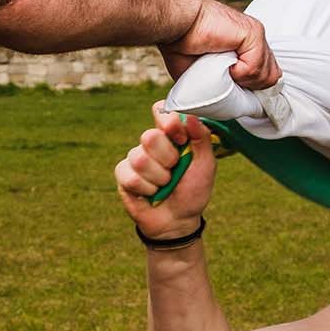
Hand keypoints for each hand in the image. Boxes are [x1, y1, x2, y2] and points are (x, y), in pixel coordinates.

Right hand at [114, 103, 213, 239]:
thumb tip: (192, 116)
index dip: (168, 121)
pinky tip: (151, 193)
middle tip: (175, 169)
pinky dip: (146, 189)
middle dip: (167, 158)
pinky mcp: (123, 175)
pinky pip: (130, 177)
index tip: (181, 138)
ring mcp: (135, 158)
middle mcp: (151, 143)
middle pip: (148, 136)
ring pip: (140, 159)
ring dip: (159, 178)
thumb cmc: (193, 191)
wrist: (179, 221)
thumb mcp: (206, 165)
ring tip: (165, 184)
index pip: (161, 110)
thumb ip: (202, 138)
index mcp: (171, 135)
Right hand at [160, 0, 277, 89]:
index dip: (255, 88)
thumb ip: (229, 85)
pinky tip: (221, 61)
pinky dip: (238, 72)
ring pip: (266, 75)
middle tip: (227, 80)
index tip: (237, 94)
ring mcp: (257, 35)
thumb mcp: (208, 75)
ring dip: (242, 80)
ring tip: (221, 69)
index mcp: (247, 46)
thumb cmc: (183, 48)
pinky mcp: (254, 33)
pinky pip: (255, 67)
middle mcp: (255, 39)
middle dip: (251, 87)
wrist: (176, 27)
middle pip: (272, 77)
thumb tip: (239, 103)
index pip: (267, 73)